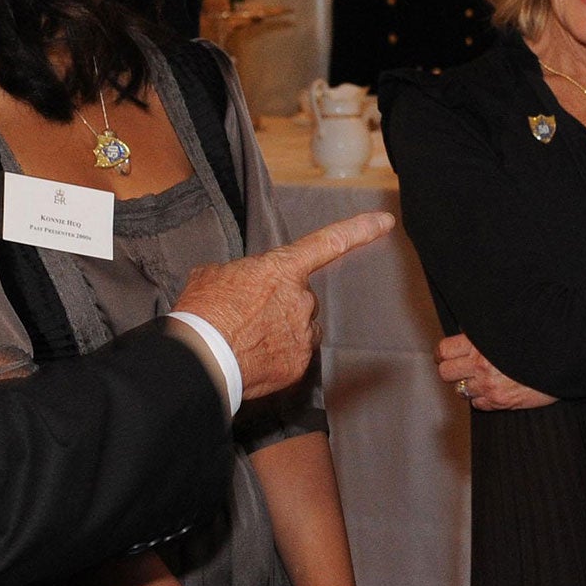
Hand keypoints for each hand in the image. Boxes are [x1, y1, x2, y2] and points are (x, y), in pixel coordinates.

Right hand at [176, 212, 394, 400]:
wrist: (201, 358)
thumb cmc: (202, 313)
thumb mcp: (213, 276)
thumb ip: (239, 274)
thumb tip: (238, 283)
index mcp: (282, 269)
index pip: (329, 242)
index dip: (360, 229)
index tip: (384, 221)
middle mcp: (301, 299)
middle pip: (301, 298)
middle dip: (281, 304)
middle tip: (248, 316)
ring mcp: (304, 334)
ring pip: (301, 328)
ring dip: (281, 330)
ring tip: (248, 338)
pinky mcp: (299, 364)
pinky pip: (295, 355)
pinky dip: (278, 356)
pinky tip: (253, 357)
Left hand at [437, 332, 555, 409]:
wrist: (565, 357)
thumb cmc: (540, 339)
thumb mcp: (510, 327)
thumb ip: (487, 331)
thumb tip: (467, 332)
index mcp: (481, 343)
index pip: (444, 350)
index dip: (444, 353)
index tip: (447, 355)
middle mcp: (482, 365)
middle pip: (446, 373)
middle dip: (452, 370)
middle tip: (461, 367)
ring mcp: (490, 386)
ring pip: (461, 391)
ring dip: (469, 385)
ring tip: (482, 378)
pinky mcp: (501, 402)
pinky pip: (478, 405)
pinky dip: (483, 399)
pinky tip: (494, 389)